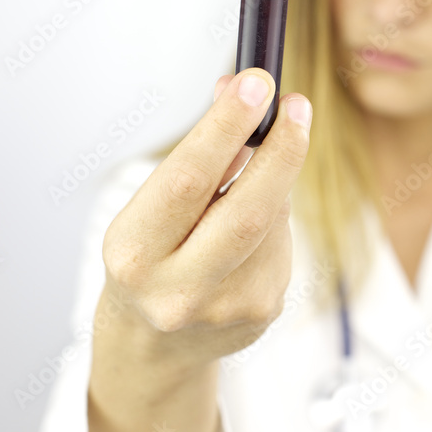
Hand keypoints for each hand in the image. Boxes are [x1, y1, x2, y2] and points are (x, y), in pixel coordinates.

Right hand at [101, 68, 311, 365]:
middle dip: (280, 150)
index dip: (225, 127)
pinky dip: (272, 220)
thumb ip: (197, 160)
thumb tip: (242, 94)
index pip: (187, 180)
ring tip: (241, 190)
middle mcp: (178, 290)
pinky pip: (282, 242)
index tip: (255, 84)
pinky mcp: (262, 311)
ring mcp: (227, 308)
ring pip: (273, 220)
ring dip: (270, 186)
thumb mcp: (149, 211)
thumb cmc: (148, 261)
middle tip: (297, 107)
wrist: (152, 347)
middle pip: (249, 209)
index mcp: (134, 255)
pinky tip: (246, 236)